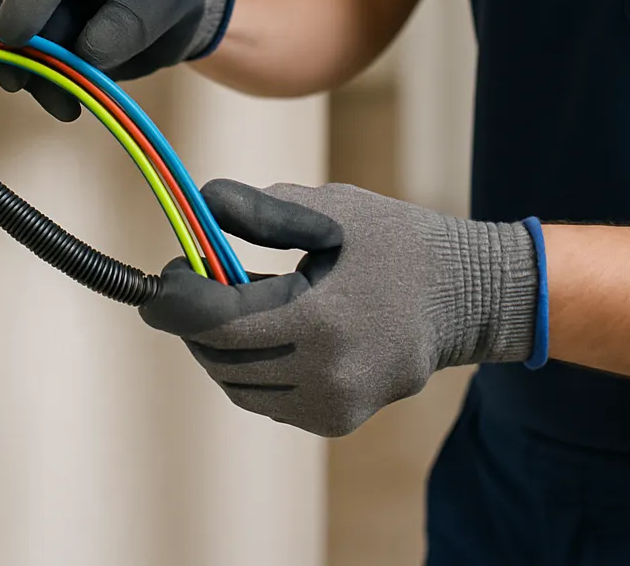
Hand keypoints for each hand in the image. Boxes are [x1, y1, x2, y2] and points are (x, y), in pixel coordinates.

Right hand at [0, 0, 234, 119]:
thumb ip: (134, 18)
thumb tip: (84, 53)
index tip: (15, 37)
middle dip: (8, 38)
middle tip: (20, 83)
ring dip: (22, 68)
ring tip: (64, 106)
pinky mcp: (26, 18)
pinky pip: (14, 50)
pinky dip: (33, 79)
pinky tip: (62, 101)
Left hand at [140, 180, 544, 436]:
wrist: (466, 297)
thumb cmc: (397, 243)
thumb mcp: (332, 211)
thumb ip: (261, 210)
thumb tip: (198, 207)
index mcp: (319, 321)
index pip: (215, 323)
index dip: (175, 300)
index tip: (163, 276)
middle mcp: (323, 376)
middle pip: (219, 357)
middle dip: (195, 320)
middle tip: (196, 279)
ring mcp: (331, 407)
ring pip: (237, 384)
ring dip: (222, 346)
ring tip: (234, 302)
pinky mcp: (336, 421)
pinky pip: (267, 399)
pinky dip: (254, 368)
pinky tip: (271, 331)